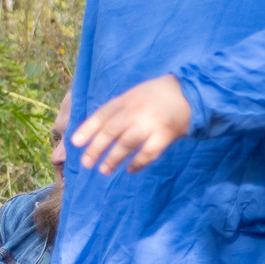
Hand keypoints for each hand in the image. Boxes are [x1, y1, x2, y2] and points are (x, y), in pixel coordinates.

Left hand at [71, 76, 191, 174]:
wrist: (189, 92)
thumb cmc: (155, 97)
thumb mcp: (133, 96)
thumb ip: (115, 111)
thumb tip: (92, 132)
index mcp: (126, 100)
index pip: (102, 115)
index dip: (88, 128)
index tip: (75, 142)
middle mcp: (136, 110)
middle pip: (111, 130)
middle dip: (97, 147)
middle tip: (86, 163)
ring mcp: (151, 123)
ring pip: (127, 142)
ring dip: (113, 158)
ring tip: (103, 170)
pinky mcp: (166, 134)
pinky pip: (149, 152)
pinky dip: (138, 162)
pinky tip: (130, 169)